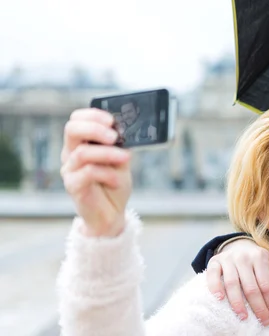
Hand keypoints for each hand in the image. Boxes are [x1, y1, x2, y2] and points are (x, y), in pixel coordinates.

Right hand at [61, 108, 131, 236]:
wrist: (112, 214)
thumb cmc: (114, 185)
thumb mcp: (121, 161)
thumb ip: (120, 145)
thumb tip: (126, 130)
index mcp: (81, 144)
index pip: (77, 120)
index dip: (93, 115)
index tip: (112, 120)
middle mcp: (71, 154)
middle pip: (72, 130)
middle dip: (95, 129)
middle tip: (114, 136)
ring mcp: (69, 170)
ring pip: (82, 152)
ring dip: (107, 153)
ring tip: (125, 159)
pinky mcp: (73, 186)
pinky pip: (88, 172)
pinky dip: (107, 174)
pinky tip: (117, 181)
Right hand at [206, 238, 268, 324]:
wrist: (237, 245)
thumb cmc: (256, 262)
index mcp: (261, 257)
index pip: (267, 284)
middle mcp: (244, 257)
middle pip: (251, 287)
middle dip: (258, 307)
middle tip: (263, 322)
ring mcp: (228, 259)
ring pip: (233, 283)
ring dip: (238, 302)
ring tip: (243, 317)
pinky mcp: (214, 261)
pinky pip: (213, 275)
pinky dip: (215, 287)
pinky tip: (220, 299)